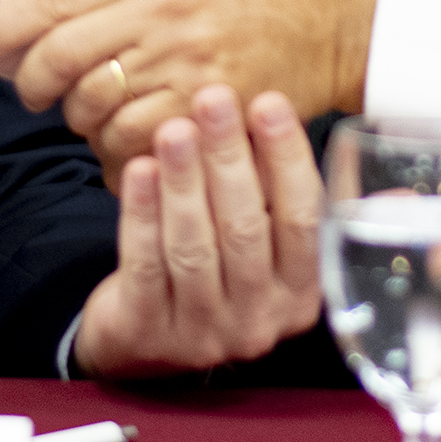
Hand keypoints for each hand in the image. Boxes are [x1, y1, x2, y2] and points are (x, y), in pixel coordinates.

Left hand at [0, 0, 377, 173]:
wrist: (338, 23)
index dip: (4, 27)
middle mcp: (163, 12)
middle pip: (60, 57)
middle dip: (30, 81)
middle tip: (29, 90)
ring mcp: (186, 65)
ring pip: (92, 107)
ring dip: (76, 117)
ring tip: (85, 111)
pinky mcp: (209, 111)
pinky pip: (136, 143)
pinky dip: (116, 150)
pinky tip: (120, 141)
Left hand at [70, 86, 322, 378]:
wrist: (146, 342)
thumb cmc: (213, 270)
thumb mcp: (255, 239)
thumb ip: (269, 190)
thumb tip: (271, 107)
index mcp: (300, 293)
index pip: (302, 221)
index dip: (286, 158)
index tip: (269, 102)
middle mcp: (260, 320)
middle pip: (246, 230)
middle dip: (228, 157)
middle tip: (214, 100)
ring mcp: (204, 333)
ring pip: (194, 247)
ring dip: (184, 180)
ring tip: (174, 129)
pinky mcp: (148, 333)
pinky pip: (145, 265)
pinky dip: (142, 213)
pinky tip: (138, 170)